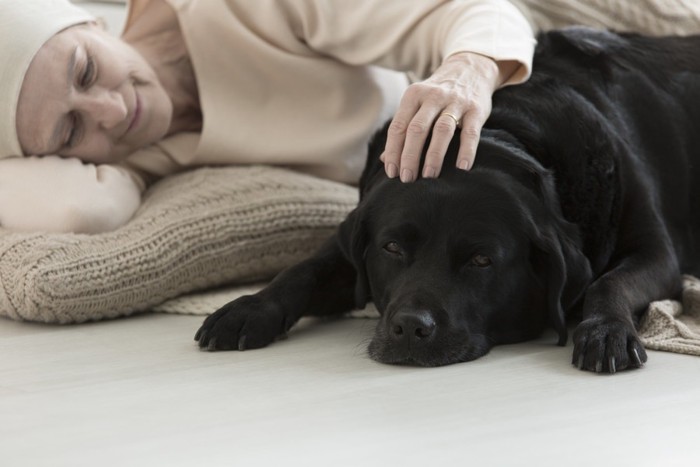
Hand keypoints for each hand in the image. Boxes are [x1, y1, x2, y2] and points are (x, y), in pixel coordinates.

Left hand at [380, 52, 517, 181]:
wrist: (470, 68)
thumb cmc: (437, 96)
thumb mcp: (416, 104)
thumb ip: (402, 129)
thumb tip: (384, 159)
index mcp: (413, 96)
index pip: (398, 127)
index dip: (393, 151)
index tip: (392, 173)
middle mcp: (433, 97)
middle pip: (417, 129)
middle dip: (410, 156)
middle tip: (407, 179)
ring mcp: (455, 102)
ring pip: (441, 130)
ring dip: (433, 156)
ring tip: (428, 177)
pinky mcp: (476, 109)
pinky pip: (470, 133)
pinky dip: (466, 151)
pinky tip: (462, 168)